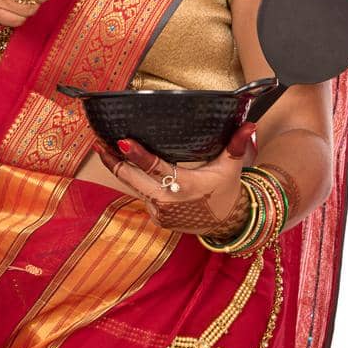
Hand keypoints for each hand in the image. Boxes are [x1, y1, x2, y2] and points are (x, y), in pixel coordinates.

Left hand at [91, 121, 258, 234]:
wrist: (226, 224)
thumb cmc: (226, 189)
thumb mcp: (231, 166)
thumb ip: (236, 144)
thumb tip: (249, 124)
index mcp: (185, 186)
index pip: (155, 168)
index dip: (137, 155)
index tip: (120, 142)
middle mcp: (168, 201)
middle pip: (132, 178)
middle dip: (113, 160)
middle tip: (97, 141)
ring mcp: (159, 212)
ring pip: (133, 187)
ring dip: (119, 169)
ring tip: (102, 149)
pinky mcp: (156, 218)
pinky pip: (141, 196)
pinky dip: (136, 183)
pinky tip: (125, 167)